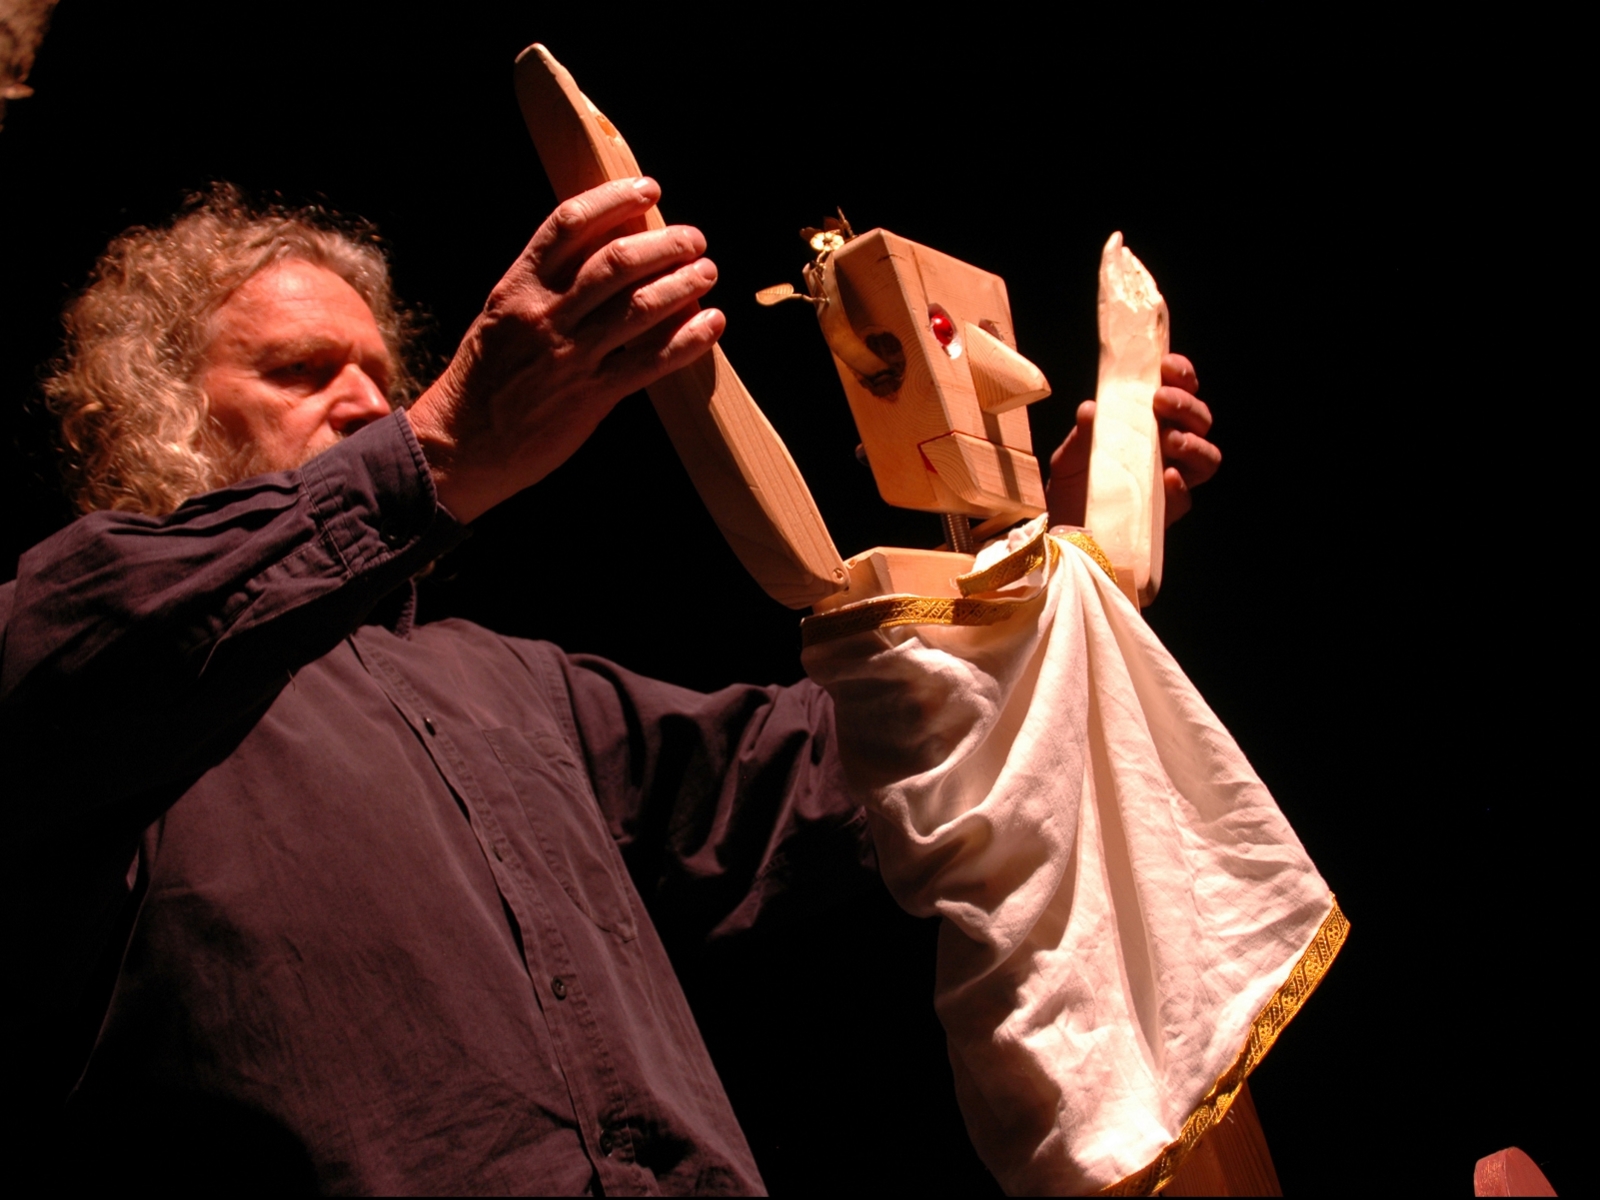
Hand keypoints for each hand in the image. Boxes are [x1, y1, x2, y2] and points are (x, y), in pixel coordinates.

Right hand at [408, 177, 722, 521]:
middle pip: (616, 262)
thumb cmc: (483, 382)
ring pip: (640, 307)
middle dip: (664, 244)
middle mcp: (544, 315)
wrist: (459, 445)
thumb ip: (544, 290)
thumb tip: (601, 258)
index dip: (614, 199)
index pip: (569, 224)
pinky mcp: (590, 397)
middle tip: (693, 238)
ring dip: (683, 284)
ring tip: (707, 272)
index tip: (647, 189)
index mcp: (517, 288)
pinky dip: (689, 340)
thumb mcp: (501, 318)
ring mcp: (569, 357)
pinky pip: (650, 361)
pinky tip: (712, 324)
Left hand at [1044, 353, 1220, 528]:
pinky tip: (1167, 477)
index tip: (1167, 365)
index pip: (1181, 392)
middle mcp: (1170, 449)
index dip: (1182, 375)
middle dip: (1187, 405)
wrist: (1062, 528)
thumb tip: (1091, 409)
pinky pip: (1185, 499)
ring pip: (1207, 457)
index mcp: (1152, 424)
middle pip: (1200, 420)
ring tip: (1170, 438)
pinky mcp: (1166, 513)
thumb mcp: (1070, 454)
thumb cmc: (1073, 484)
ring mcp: (1172, 481)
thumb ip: (1082, 433)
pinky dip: (1180, 487)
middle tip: (1161, 400)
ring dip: (1194, 443)